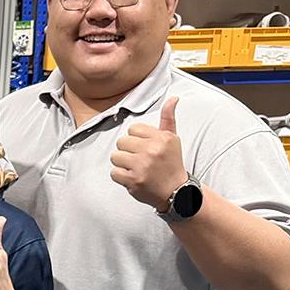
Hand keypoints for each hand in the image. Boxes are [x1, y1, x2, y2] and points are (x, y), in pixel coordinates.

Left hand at [110, 96, 186, 210]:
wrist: (176, 191)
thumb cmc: (171, 163)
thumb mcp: (173, 138)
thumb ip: (168, 118)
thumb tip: (172, 98)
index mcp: (161, 137)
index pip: (133, 129)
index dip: (137, 139)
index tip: (146, 148)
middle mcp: (152, 150)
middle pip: (121, 142)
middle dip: (128, 151)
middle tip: (140, 160)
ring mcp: (142, 166)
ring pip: (115, 157)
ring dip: (123, 164)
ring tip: (136, 168)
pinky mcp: (134, 180)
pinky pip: (114, 172)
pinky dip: (121, 177)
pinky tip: (133, 178)